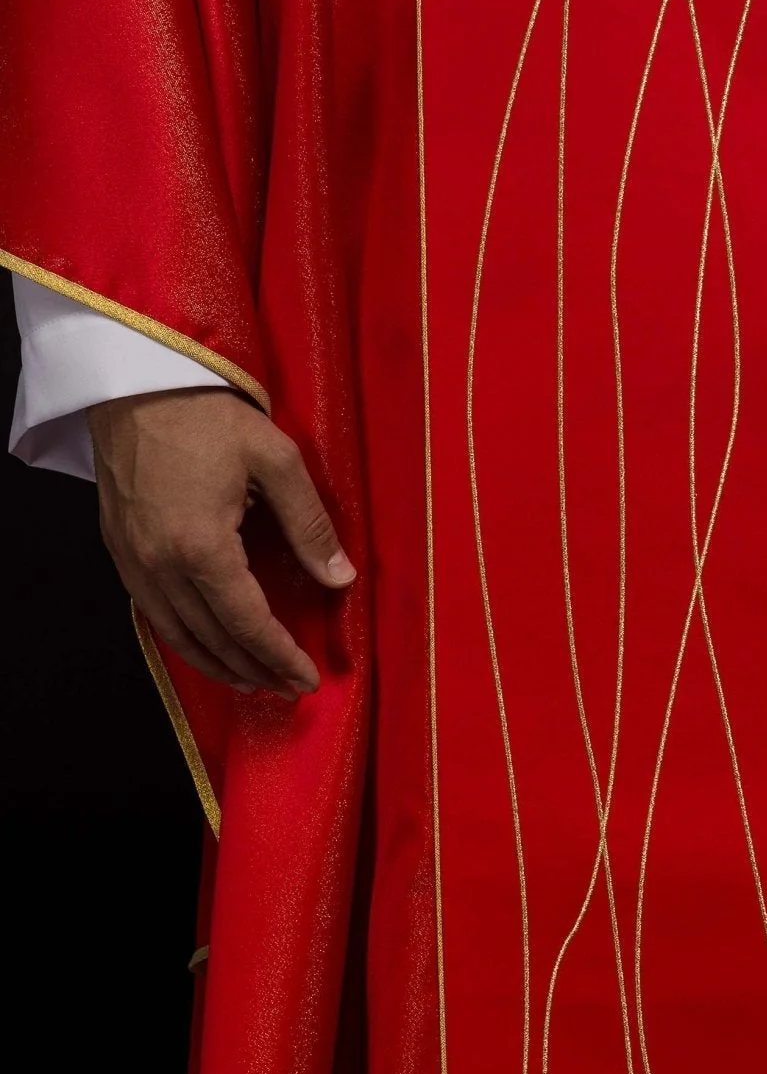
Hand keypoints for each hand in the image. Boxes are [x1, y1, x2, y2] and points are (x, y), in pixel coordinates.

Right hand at [88, 387, 355, 697]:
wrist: (136, 384)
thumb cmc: (207, 414)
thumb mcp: (275, 459)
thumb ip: (309, 523)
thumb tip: (341, 576)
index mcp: (202, 546)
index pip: (248, 623)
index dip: (279, 656)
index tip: (306, 678)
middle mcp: (161, 565)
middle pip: (213, 638)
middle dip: (254, 670)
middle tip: (287, 688)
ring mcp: (134, 561)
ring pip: (177, 634)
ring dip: (217, 664)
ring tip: (251, 682)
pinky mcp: (119, 550)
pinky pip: (152, 613)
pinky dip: (182, 639)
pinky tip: (204, 645)